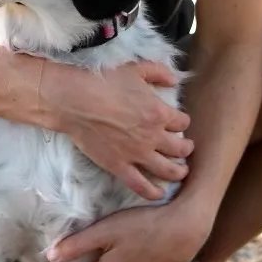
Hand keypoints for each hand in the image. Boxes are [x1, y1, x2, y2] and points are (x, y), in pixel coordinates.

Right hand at [55, 60, 192, 200]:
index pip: (182, 122)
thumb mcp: (136, 68)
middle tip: (185, 148)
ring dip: (178, 172)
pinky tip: (159, 193)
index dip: (182, 122)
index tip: (179, 123)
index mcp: (159, 113)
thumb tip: (174, 80)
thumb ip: (159, 72)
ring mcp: (137, 154)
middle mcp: (153, 136)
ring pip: (167, 170)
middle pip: (180, 148)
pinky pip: (141, 186)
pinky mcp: (120, 167)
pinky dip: (153, 192)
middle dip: (186, 148)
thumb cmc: (104, 81)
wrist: (75, 100)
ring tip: (181, 172)